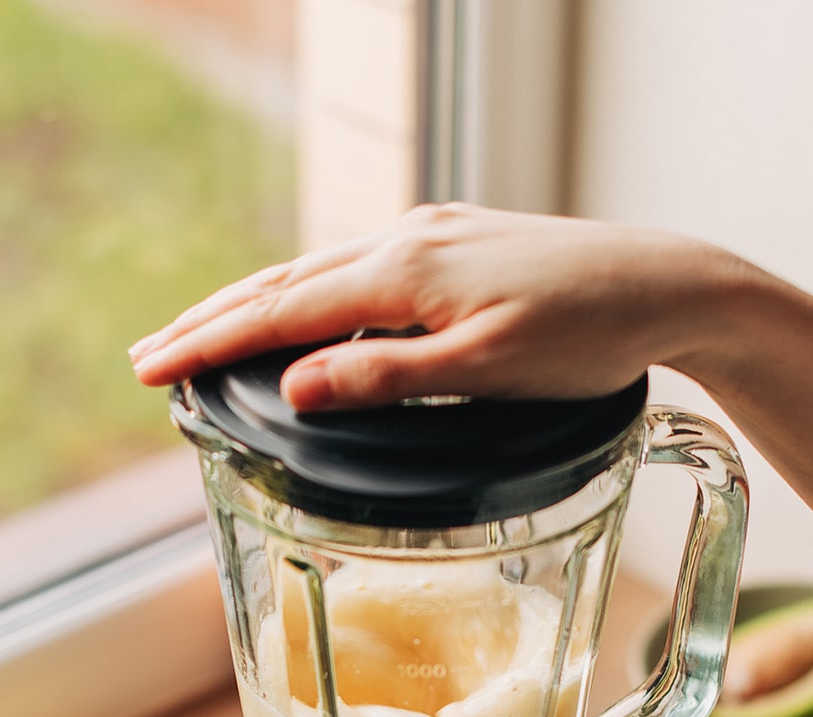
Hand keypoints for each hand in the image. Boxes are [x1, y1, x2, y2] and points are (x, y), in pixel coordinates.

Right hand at [129, 203, 745, 409]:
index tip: (149, 370)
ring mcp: (431, 237)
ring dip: (253, 304)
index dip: (208, 343)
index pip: (280, 310)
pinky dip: (307, 292)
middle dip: (209, 320)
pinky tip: (304, 311)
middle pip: (283, 282)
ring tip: (201, 334)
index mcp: (404, 274)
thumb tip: (293, 384)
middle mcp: (407, 242)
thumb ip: (389, 378)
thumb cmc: (590, 334)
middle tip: (145, 356)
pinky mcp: (455, 244)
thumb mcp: (489, 371)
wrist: (668, 284)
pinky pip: (356, 267)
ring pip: (317, 271)